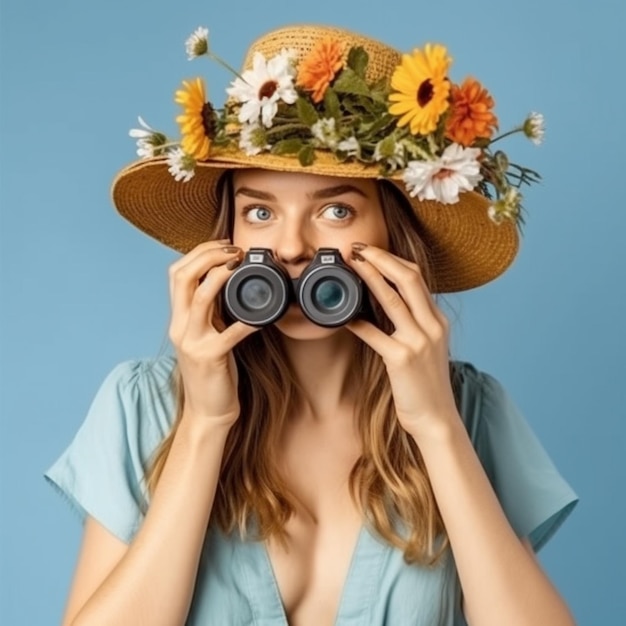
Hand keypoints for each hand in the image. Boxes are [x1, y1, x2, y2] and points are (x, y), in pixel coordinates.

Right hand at [168, 239, 257, 427]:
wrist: (207, 411)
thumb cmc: (213, 371)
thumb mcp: (206, 335)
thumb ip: (210, 311)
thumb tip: (227, 282)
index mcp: (178, 319)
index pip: (176, 274)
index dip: (198, 254)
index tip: (223, 246)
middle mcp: (180, 328)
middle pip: (181, 277)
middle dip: (206, 256)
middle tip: (232, 250)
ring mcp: (192, 343)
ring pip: (199, 298)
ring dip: (219, 275)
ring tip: (238, 265)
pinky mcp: (210, 358)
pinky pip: (229, 333)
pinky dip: (247, 321)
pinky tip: (262, 316)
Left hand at [345, 243, 458, 438]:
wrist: (437, 419)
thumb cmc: (427, 385)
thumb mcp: (428, 347)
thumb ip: (413, 325)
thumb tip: (385, 305)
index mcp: (437, 321)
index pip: (418, 278)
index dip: (393, 260)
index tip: (372, 251)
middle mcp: (432, 326)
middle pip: (409, 278)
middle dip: (382, 258)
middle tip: (358, 248)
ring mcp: (418, 342)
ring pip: (393, 299)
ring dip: (370, 277)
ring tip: (352, 264)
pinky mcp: (402, 359)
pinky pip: (375, 333)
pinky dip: (358, 321)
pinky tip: (344, 314)